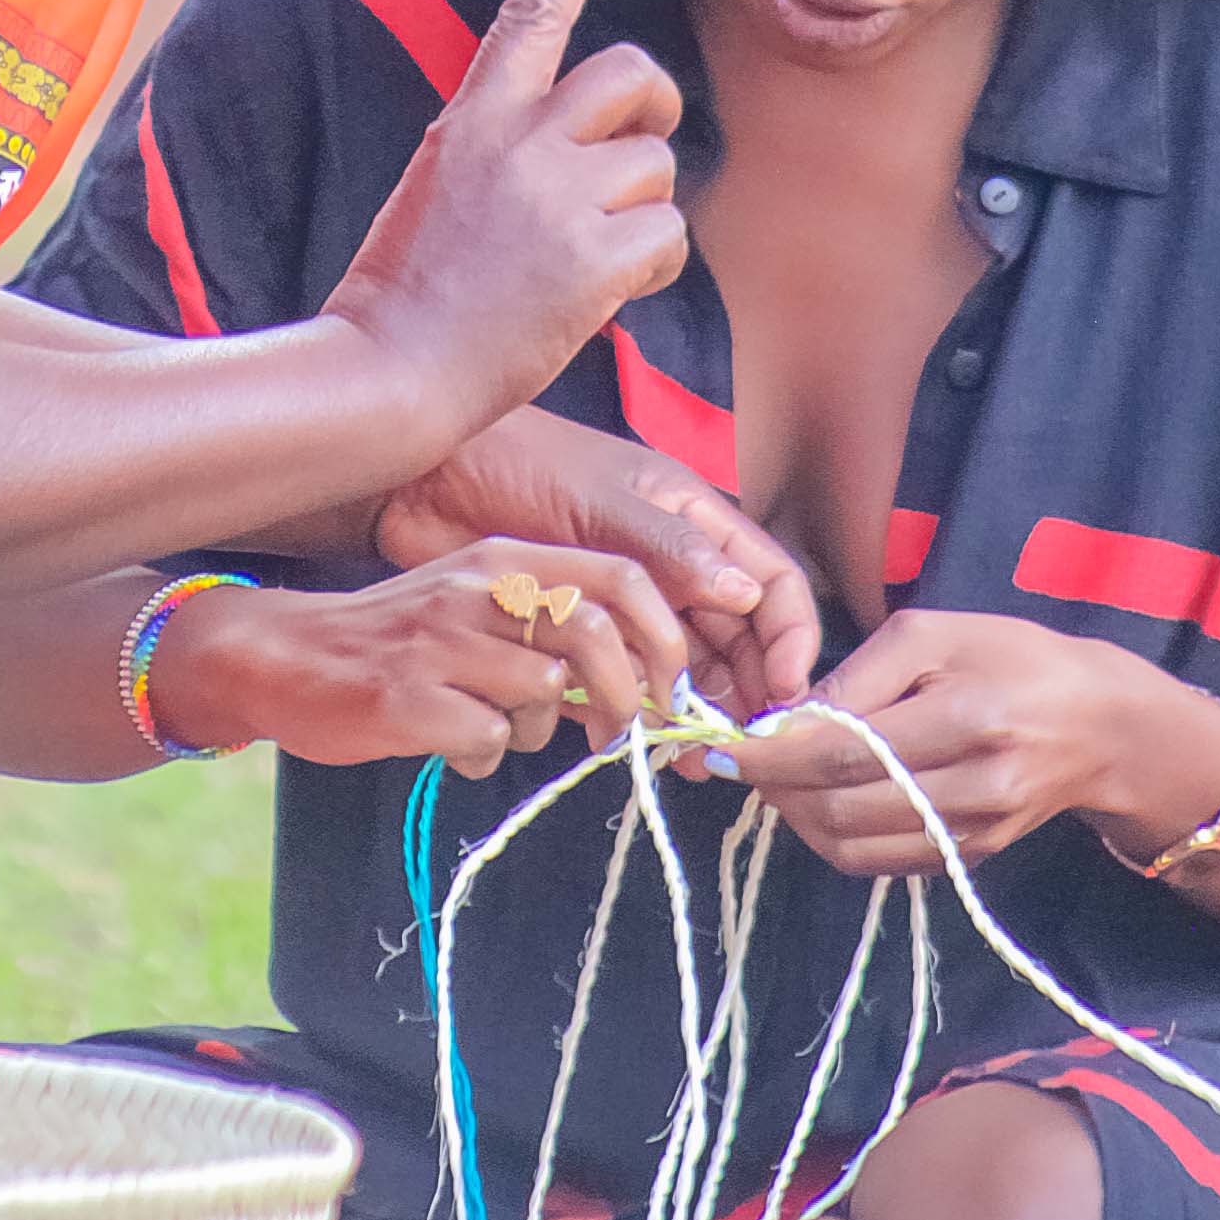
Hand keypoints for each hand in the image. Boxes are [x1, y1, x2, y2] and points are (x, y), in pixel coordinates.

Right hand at [145, 538, 692, 778]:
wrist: (282, 654)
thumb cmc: (395, 638)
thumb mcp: (475, 608)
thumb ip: (547, 631)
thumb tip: (634, 683)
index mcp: (504, 558)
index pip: (622, 575)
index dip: (664, 634)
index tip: (666, 687)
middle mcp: (476, 587)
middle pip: (595, 633)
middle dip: (622, 696)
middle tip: (611, 736)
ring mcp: (438, 642)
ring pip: (542, 693)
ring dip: (537, 730)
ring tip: (498, 728)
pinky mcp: (405, 698)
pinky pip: (485, 738)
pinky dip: (480, 754)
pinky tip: (450, 744)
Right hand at [323, 0, 685, 435]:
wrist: (390, 369)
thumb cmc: (410, 290)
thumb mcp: (441, 183)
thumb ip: (506, 148)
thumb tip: (590, 146)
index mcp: (473, 117)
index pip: (532, 13)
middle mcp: (520, 139)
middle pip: (634, 74)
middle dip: (655, 111)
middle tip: (636, 154)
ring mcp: (557, 195)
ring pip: (658, 166)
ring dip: (644, 212)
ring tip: (589, 261)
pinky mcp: (593, 257)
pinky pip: (669, 236)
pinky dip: (652, 268)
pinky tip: (603, 297)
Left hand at [378, 406, 819, 719]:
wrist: (429, 478)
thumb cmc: (520, 462)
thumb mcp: (601, 501)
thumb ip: (671, 548)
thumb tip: (746, 595)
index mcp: (693, 521)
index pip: (772, 583)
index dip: (790, 637)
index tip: (786, 691)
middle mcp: (672, 566)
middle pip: (737, 639)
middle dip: (744, 692)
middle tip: (736, 745)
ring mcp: (627, 603)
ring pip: (683, 669)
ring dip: (690, 712)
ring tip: (688, 758)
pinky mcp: (580, 634)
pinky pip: (621, 682)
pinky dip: (630, 713)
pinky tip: (627, 740)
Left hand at [728, 611, 1219, 878]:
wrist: (1101, 725)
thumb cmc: (1014, 658)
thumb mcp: (935, 633)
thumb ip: (857, 674)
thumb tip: (784, 717)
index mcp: (965, 718)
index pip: (843, 754)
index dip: (773, 755)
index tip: (729, 742)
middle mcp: (972, 788)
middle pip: (842, 808)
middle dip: (776, 788)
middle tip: (743, 760)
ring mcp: (971, 834)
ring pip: (853, 848)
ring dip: (797, 818)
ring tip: (774, 780)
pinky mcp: (969, 859)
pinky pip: (880, 862)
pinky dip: (833, 838)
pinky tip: (816, 802)